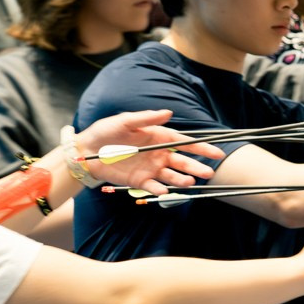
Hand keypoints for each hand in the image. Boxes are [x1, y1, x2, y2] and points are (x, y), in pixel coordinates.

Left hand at [70, 109, 225, 194]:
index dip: (202, 148)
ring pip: (171, 175)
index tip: (217, 153)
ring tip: (189, 181)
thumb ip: (147, 119)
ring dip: (181, 179)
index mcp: (159, 137)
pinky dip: (159, 190)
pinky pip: (153, 186)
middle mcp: (158, 154)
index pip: (185, 142)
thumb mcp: (125, 121)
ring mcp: (150, 168)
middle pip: (182, 161)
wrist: (86, 151)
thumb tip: (168, 112)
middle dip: (196, 166)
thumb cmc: (106, 132)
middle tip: (208, 172)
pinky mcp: (139, 181)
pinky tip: (164, 191)